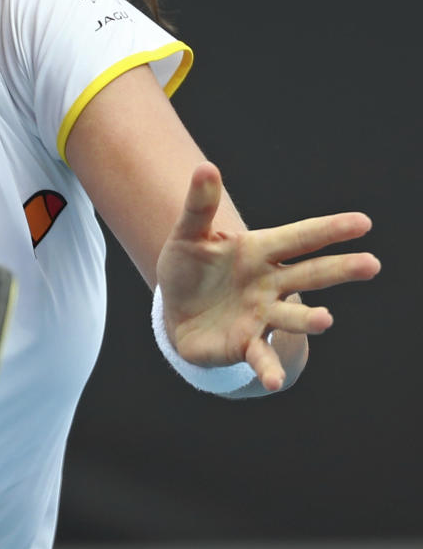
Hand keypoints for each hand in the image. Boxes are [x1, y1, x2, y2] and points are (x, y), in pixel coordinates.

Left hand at [156, 162, 379, 391]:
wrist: (176, 312)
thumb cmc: (189, 268)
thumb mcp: (188, 235)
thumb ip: (199, 206)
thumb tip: (205, 166)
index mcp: (260, 252)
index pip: (300, 237)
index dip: (329, 229)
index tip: (362, 222)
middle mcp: (270, 283)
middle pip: (309, 274)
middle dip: (339, 270)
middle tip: (371, 264)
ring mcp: (261, 315)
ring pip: (291, 317)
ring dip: (308, 320)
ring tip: (325, 320)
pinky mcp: (245, 344)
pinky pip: (260, 357)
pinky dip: (268, 370)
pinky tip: (274, 382)